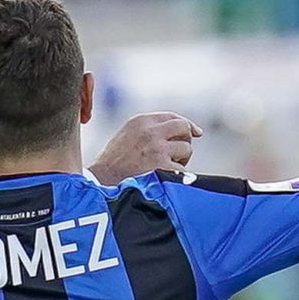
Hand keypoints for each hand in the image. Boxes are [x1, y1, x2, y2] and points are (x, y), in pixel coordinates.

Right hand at [88, 112, 202, 185]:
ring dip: (182, 159)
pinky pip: (183, 168)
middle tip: (180, 152)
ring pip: (187, 148)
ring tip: (169, 167)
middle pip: (183, 127)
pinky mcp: (162, 167)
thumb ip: (147, 129)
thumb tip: (174, 130)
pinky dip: (178, 175)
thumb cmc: (112, 163)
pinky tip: (166, 178)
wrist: (103, 182)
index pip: (172, 116)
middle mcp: (150, 131)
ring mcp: (158, 149)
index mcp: (141, 121)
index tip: (196, 133)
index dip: (186, 124)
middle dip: (186, 139)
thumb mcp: (126, 135)